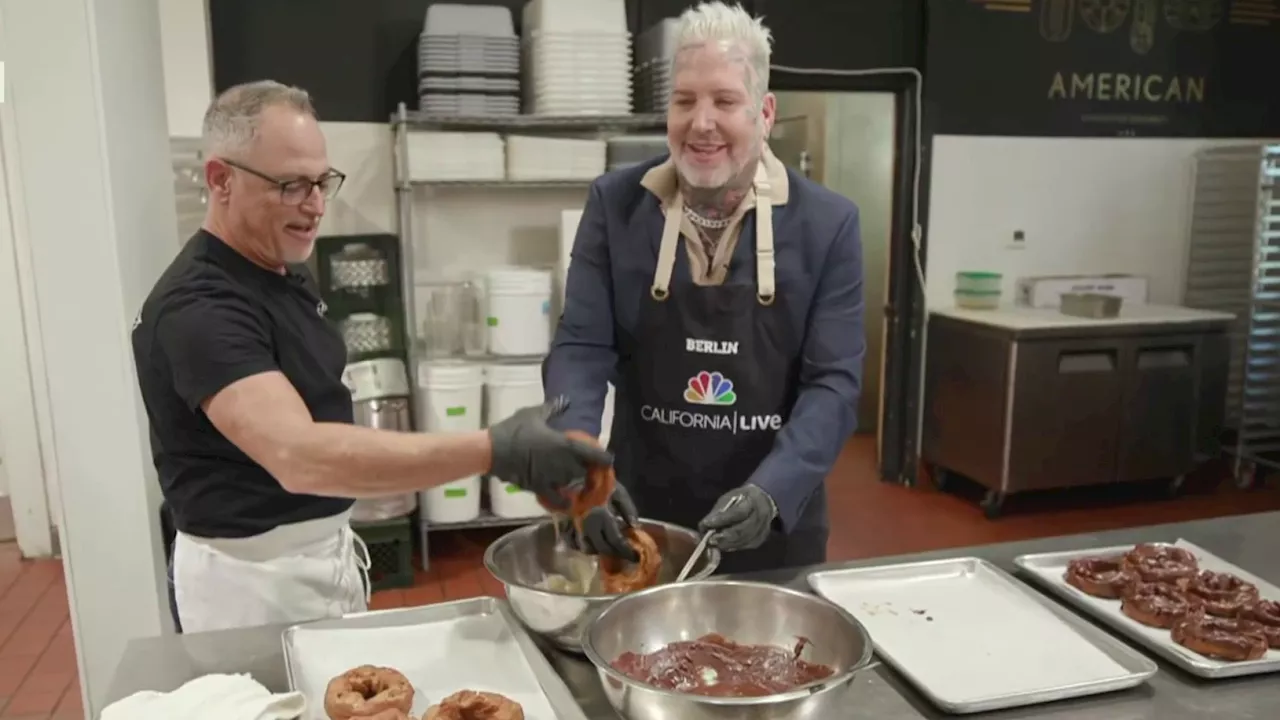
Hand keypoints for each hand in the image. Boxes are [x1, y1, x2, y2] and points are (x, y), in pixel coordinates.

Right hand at [488, 397, 612, 509]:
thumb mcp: (534, 414)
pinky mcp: (540, 488)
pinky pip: (557, 499)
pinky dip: (564, 501)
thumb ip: (553, 408)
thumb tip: (565, 400)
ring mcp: (553, 478)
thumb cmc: (515, 430)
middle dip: (587, 470)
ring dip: (575, 482)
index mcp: (566, 445)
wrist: (493, 451)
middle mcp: (564, 464)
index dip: (603, 458)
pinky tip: (567, 502)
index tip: (607, 460)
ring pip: (572, 483)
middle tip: (587, 467)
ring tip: (576, 480)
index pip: (594, 454)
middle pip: (584, 470)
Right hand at [572, 484, 639, 561]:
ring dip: (599, 550)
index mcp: (602, 516)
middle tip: (624, 553)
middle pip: (602, 548)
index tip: (635, 556)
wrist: (571, 472)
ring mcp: (576, 526)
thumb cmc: (597, 479)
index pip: (615, 540)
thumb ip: (627, 508)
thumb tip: (634, 526)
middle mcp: (588, 525)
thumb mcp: (617, 490)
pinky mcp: (567, 524)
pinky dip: (586, 545)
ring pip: (587, 547)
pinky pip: (575, 541)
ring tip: (609, 547)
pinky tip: (594, 541)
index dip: (625, 550)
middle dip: (615, 553)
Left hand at [698, 484, 777, 551]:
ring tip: (715, 544)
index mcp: (752, 501)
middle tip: (710, 540)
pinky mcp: (761, 538)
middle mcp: (761, 516)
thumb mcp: (728, 498)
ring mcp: (763, 528)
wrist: (763, 501)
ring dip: (727, 544)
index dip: (722, 520)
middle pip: (742, 530)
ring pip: (744, 540)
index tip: (708, 524)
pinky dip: (734, 546)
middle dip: (724, 537)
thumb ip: (718, 512)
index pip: (738, 513)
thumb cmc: (741, 498)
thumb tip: (704, 526)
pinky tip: (725, 545)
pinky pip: (746, 545)